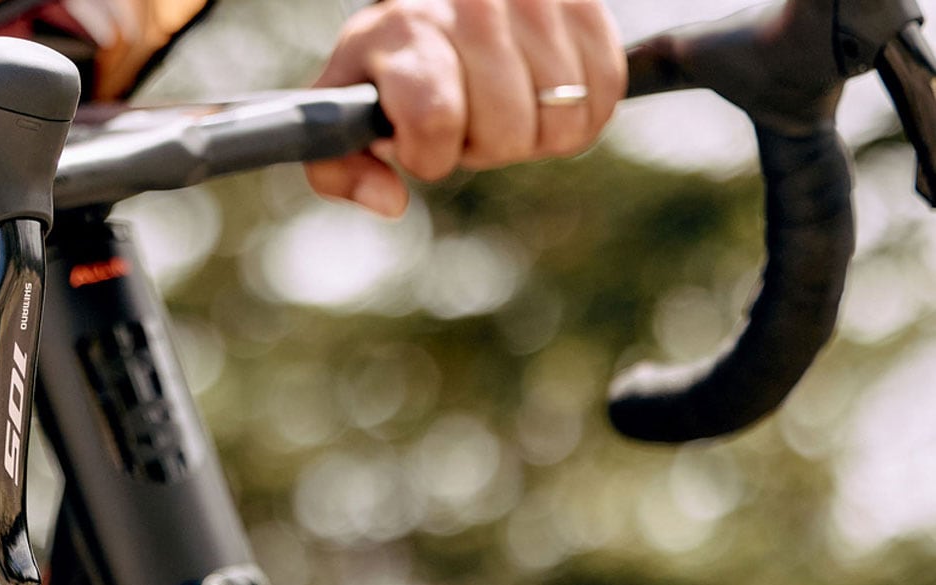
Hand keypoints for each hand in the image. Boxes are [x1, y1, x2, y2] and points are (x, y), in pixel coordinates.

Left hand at [307, 0, 626, 215]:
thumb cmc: (390, 63)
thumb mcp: (343, 106)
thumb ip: (340, 168)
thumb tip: (392, 203)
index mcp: (403, 33)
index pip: (434, 119)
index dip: (430, 156)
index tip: (418, 143)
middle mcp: (471, 5)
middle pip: (505, 131)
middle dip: (482, 147)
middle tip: (464, 120)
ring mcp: (534, 0)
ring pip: (561, 120)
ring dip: (531, 134)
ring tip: (501, 103)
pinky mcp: (584, 2)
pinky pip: (605, 93)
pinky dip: (578, 115)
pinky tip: (541, 98)